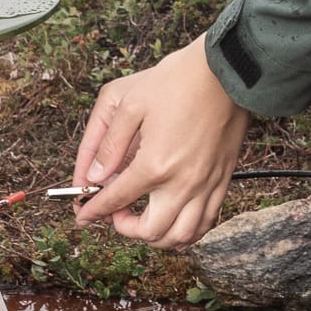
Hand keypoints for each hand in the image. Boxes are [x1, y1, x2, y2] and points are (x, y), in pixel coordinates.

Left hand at [71, 38, 249, 249]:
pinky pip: (206, 223)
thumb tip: (94, 176)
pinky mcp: (223, 180)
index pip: (116, 201)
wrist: (227, 72)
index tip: (83, 215)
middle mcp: (182, 183)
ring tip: (145, 221)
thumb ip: (108, 144)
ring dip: (157, 238)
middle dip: (126, 229)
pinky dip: (187, 232)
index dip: (93, 211)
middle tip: (116, 213)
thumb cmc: (178, 81)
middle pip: (151, 231)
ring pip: (181, 237)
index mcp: (154, 164)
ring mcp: (206, 185)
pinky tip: (174, 221)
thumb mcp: (130, 103)